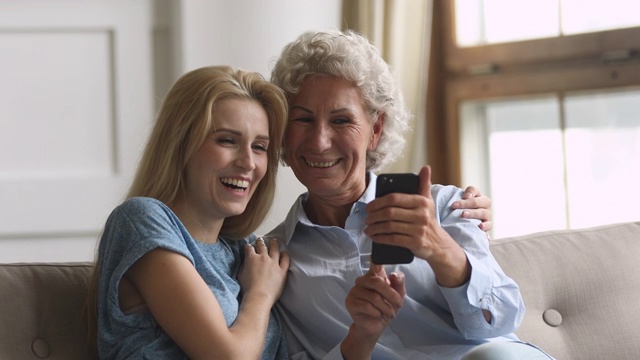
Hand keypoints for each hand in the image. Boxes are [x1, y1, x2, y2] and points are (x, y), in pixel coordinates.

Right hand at [238, 238, 288, 304]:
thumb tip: (245, 261)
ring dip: (274, 244)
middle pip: (262, 245)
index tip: (248, 247)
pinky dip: (285, 255)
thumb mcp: (240, 275)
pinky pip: (285, 259)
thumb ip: (243, 266)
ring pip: (275, 249)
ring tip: (274, 241)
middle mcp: (263, 257)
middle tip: (260, 240)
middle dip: (260, 242)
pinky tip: (284, 253)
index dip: (248, 246)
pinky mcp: (282, 270)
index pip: (249, 248)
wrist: (259, 296)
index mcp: (251, 258)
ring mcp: (274, 263)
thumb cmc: (247, 288)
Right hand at [341, 264, 404, 358]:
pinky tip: (377, 315)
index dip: (375, 257)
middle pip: (377, 282)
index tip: (376, 252)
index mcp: (374, 276)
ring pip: (373, 297)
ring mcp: (355, 290)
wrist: (375, 326)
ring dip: (386, 307)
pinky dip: (376, 312)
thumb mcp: (398, 296)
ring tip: (389, 313)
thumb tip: (394, 275)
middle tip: (399, 304)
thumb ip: (399, 284)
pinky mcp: (350, 302)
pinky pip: (366, 306)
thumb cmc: (386, 308)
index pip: (374, 263)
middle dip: (391, 295)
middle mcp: (363, 280)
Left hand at [365, 165, 470, 286]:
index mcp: (421, 202)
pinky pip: (393, 239)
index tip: (368, 207)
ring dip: (375, 228)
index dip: (378, 202)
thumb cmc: (428, 220)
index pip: (394, 198)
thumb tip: (426, 167)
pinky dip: (381, 238)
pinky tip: (374, 237)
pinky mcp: (415, 243)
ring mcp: (418, 230)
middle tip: (367, 219)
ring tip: (368, 228)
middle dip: (374, 216)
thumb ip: (424, 184)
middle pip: (390, 213)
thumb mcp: (428, 201)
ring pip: (390, 227)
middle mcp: (421, 215)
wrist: (439, 244)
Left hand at [452, 186, 492, 231]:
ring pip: (485, 213)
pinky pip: (489, 225)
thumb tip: (443, 196)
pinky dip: (485, 226)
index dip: (470, 192)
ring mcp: (486, 215)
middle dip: (468, 203)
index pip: (474, 190)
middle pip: (480, 201)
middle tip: (455, 206)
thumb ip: (451, 197)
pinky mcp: (487, 225)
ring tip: (463, 215)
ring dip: (473, 213)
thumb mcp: (454, 203)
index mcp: (476, 196)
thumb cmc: (457, 211)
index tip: (463, 196)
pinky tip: (480, 227)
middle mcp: (484, 204)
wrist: (462, 224)